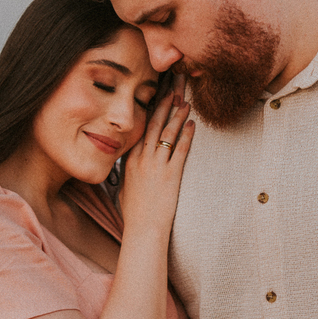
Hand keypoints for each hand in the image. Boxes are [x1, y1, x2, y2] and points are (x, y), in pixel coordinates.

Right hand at [118, 80, 194, 233]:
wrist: (143, 230)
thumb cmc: (135, 213)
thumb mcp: (125, 188)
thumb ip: (127, 172)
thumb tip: (129, 164)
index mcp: (129, 161)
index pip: (140, 129)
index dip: (149, 110)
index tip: (155, 95)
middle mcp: (141, 160)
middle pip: (153, 125)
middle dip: (163, 104)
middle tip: (171, 88)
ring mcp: (155, 167)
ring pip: (166, 134)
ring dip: (177, 116)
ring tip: (185, 101)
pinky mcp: (171, 176)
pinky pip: (179, 151)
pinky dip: (186, 136)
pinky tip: (192, 125)